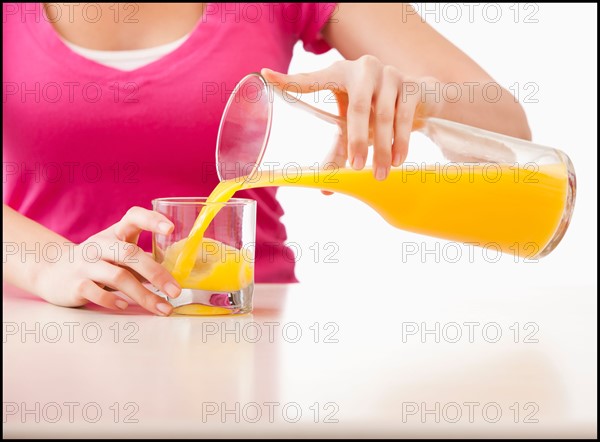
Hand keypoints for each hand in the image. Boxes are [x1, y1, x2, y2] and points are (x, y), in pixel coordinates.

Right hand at [37, 207, 180, 315]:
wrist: (52, 271)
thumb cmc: (98, 262)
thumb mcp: (118, 253)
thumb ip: (142, 260)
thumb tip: (176, 276)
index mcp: (115, 233)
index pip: (134, 217)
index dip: (152, 220)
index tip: (171, 229)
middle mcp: (101, 245)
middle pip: (130, 254)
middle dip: (156, 273)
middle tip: (176, 290)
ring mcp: (86, 263)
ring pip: (118, 277)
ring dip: (144, 295)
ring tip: (163, 308)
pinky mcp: (75, 283)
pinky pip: (96, 292)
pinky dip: (112, 300)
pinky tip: (125, 306)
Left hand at [262, 56, 442, 180]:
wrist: (418, 97)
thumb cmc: (374, 112)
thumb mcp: (352, 128)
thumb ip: (338, 151)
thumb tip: (325, 188)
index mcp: (339, 74)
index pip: (312, 79)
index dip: (291, 81)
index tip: (267, 77)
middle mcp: (363, 69)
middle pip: (358, 107)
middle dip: (357, 141)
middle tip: (355, 168)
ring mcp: (390, 75)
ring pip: (385, 115)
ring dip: (383, 148)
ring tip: (379, 173)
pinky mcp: (412, 85)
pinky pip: (405, 116)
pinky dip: (401, 141)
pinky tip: (399, 160)